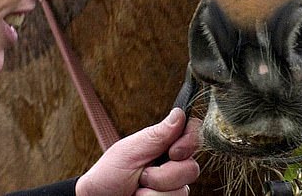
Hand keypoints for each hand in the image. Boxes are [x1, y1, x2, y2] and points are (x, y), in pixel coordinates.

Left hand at [75, 108, 200, 195]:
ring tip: (137, 189)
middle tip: (143, 175)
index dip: (189, 142)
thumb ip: (158, 135)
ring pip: (182, 190)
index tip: (172, 151)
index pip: (192, 135)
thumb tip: (180, 113)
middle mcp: (172, 166)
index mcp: (165, 145)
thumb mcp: (131, 150)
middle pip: (191, 168)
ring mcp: (171, 188)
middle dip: (165, 174)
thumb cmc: (109, 175)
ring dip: (155, 192)